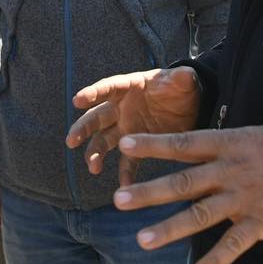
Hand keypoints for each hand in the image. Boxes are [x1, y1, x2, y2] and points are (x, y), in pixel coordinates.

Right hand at [65, 67, 199, 184]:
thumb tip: (185, 76)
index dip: (93, 93)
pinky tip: (125, 188)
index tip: (77, 100)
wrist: (190, 107)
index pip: (108, 88)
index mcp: (130, 87)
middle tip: (72, 140)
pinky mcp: (137, 147)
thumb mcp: (184, 82)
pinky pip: (128, 162)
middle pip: (97, 117)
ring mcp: (127, 128)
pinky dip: (125, 175)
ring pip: (104, 141)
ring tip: (93, 168)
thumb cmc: (181, 89)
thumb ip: (182, 78)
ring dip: (95, 153)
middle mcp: (122, 108)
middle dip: (83, 128)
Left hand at [112, 124, 262, 263]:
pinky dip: (216, 262)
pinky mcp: (261, 222)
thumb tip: (191, 149)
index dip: (154, 144)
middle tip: (118, 200)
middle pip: (183, 182)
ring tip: (142, 240)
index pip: (184, 144)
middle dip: (149, 192)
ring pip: (201, 215)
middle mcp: (231, 170)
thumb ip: (220, 146)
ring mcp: (244, 198)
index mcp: (228, 144)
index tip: (125, 144)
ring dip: (170, 229)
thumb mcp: (251, 134)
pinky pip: (235, 245)